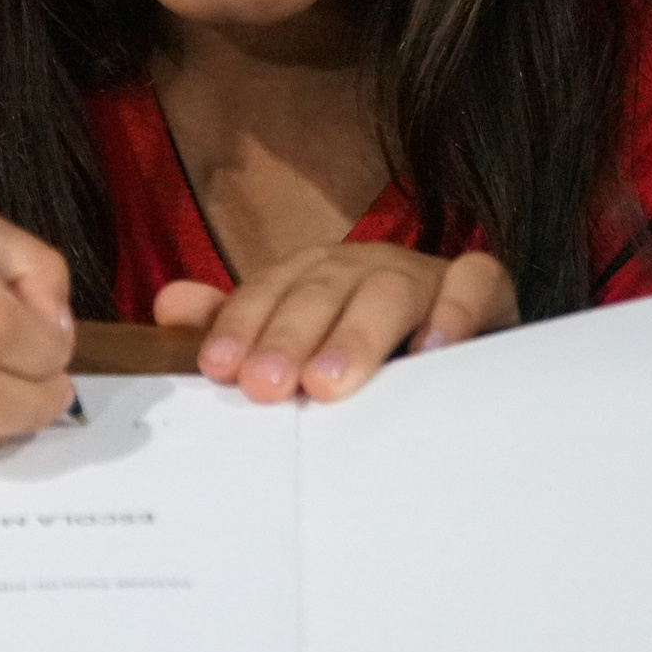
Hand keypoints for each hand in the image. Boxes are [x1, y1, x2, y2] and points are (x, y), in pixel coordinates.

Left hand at [152, 244, 516, 402]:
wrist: (456, 341)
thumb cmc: (363, 351)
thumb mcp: (292, 344)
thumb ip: (234, 326)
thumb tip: (170, 306)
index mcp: (313, 275)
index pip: (269, 292)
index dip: (243, 326)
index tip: (221, 367)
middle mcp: (364, 266)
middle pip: (322, 290)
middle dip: (290, 337)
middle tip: (268, 385)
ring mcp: (423, 273)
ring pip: (388, 290)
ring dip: (356, 335)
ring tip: (330, 382)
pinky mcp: (481, 287)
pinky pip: (475, 283)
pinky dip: (455, 310)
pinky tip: (431, 352)